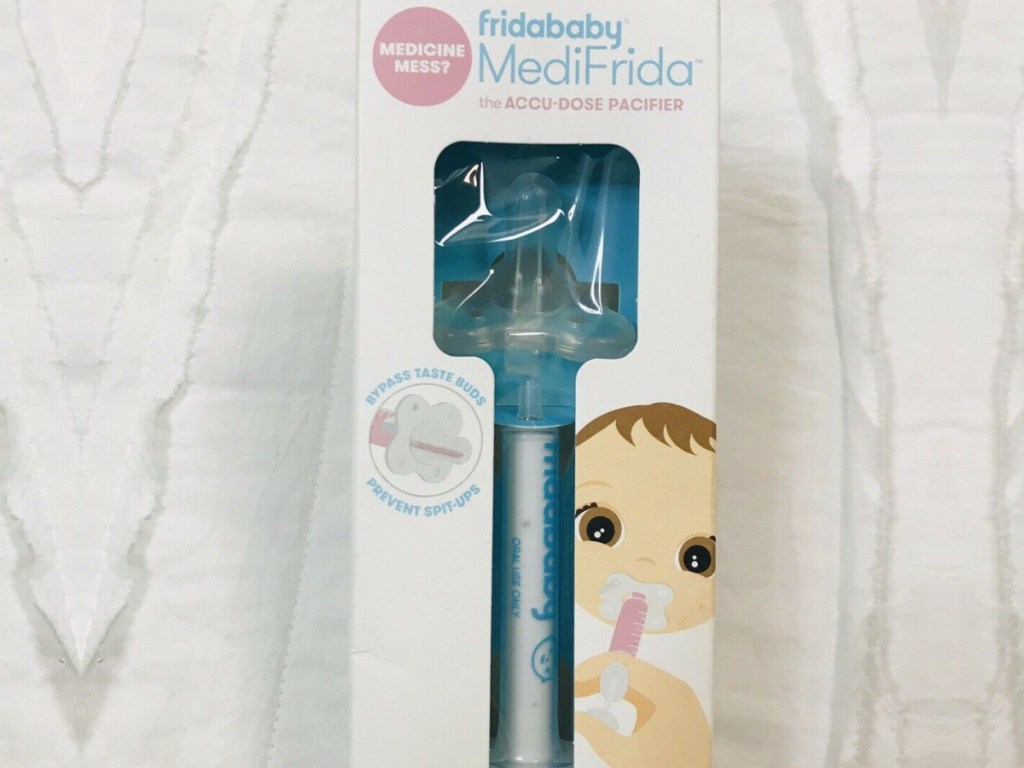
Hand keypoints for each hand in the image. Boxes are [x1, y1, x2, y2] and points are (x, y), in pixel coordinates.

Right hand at [575, 652, 710, 767]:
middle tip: (574, 689)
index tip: (569, 682)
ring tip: (589, 694)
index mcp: (662, 690)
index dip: (588, 670)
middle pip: (630, 668)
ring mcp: (684, 700)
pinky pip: (654, 693)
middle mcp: (676, 688)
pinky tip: (614, 703)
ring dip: (613, 684)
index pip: (618, 663)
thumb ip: (594, 731)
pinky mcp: (686, 714)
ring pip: (642, 679)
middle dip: (599, 676)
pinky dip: (631, 694)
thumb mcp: (622, 755)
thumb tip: (574, 716)